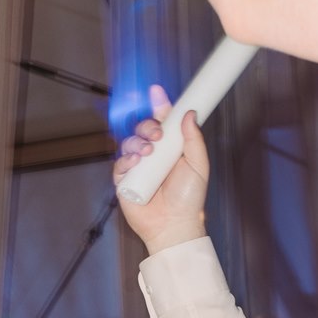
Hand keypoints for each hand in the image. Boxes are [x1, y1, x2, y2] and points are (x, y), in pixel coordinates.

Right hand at [114, 84, 209, 253]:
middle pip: (143, 128)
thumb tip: (189, 113)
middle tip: (156, 134)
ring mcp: (138, 167)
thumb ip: (194, 139)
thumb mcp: (198, 165)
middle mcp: (154, 154)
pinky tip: (135, 163)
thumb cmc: (189, 199)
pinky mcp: (124, 181)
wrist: (174, 225)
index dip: (159, 105)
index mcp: (171, 148)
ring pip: (129, 142)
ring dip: (137, 142)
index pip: (163, 121)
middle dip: (147, 125)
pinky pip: (119, 164)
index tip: (157, 92)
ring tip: (148, 153)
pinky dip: (126, 160)